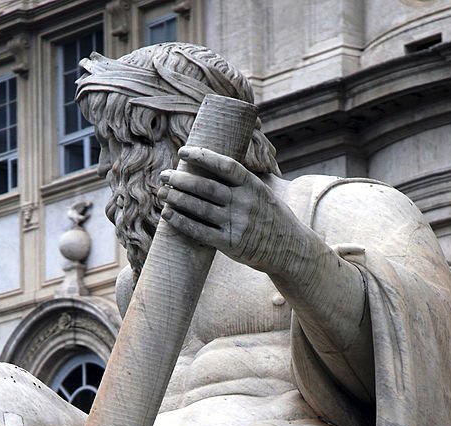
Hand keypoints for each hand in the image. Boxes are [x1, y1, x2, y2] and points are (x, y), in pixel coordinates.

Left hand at [158, 146, 299, 274]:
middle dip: (181, 180)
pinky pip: (200, 231)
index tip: (183, 151)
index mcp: (252, 186)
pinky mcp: (230, 244)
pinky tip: (168, 215)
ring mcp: (237, 224)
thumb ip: (241, 181)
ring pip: (199, 208)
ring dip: (177, 199)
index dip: (202, 156)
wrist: (288, 249)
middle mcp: (244, 203)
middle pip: (206, 187)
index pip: (225, 165)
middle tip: (164, 175)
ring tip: (161, 193)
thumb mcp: (263, 192)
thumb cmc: (270, 217)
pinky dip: (181, 222)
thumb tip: (215, 162)